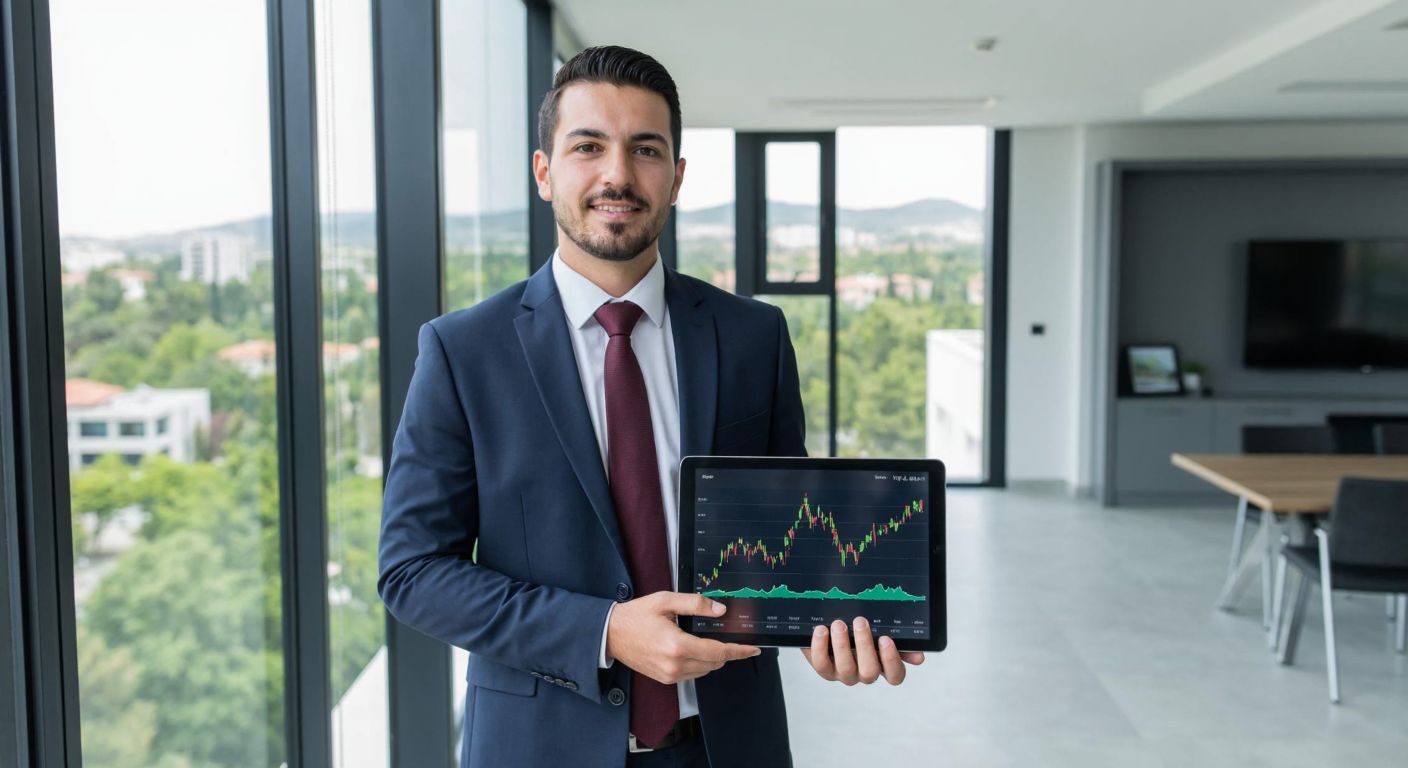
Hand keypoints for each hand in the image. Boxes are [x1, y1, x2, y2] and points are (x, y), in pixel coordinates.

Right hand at [606, 592, 760, 684]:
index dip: (739, 650)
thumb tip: (719, 610)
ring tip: (707, 640)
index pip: (718, 651)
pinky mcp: (665, 679)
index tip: (753, 649)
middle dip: (727, 651)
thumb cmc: (635, 616)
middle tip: (731, 638)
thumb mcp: (666, 601)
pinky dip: (700, 663)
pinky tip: (694, 648)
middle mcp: (675, 665)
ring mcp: (670, 675)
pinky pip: (692, 674)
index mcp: (677, 645)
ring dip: (713, 658)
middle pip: (715, 663)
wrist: (611, 634)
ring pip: (705, 670)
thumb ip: (695, 604)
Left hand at [801, 617, 924, 684]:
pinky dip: (820, 646)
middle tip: (860, 621)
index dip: (891, 661)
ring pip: (846, 669)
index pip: (895, 676)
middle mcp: (864, 672)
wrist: (830, 621)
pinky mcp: (824, 668)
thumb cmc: (859, 625)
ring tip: (839, 624)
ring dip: (842, 644)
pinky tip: (821, 630)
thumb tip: (919, 658)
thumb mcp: (879, 628)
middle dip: (865, 646)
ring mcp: (843, 673)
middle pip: (870, 673)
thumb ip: (899, 639)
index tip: (885, 638)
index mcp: (882, 664)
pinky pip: (821, 664)